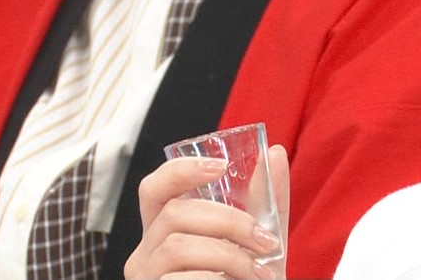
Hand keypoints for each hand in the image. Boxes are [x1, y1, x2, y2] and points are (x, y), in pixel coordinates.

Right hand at [125, 144, 291, 279]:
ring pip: (177, 247)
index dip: (180, 170)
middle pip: (174, 214)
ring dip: (229, 256)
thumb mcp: (259, 241)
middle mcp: (146, 253)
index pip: (155, 189)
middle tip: (266, 241)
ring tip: (258, 274)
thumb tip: (275, 153)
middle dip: (228, 221)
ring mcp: (146, 279)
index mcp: (165, 230)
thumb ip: (267, 202)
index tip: (219, 166)